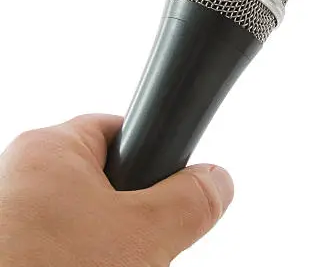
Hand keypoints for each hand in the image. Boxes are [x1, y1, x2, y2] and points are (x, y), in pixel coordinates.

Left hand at [0, 114, 233, 265]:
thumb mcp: (142, 236)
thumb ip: (191, 201)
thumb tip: (218, 181)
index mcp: (50, 150)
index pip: (121, 129)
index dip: (155, 153)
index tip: (174, 182)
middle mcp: (22, 177)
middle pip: (109, 180)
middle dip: (137, 212)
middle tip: (144, 243)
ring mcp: (13, 219)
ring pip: (90, 222)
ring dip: (114, 245)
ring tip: (118, 265)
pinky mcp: (15, 250)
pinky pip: (67, 247)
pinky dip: (87, 259)